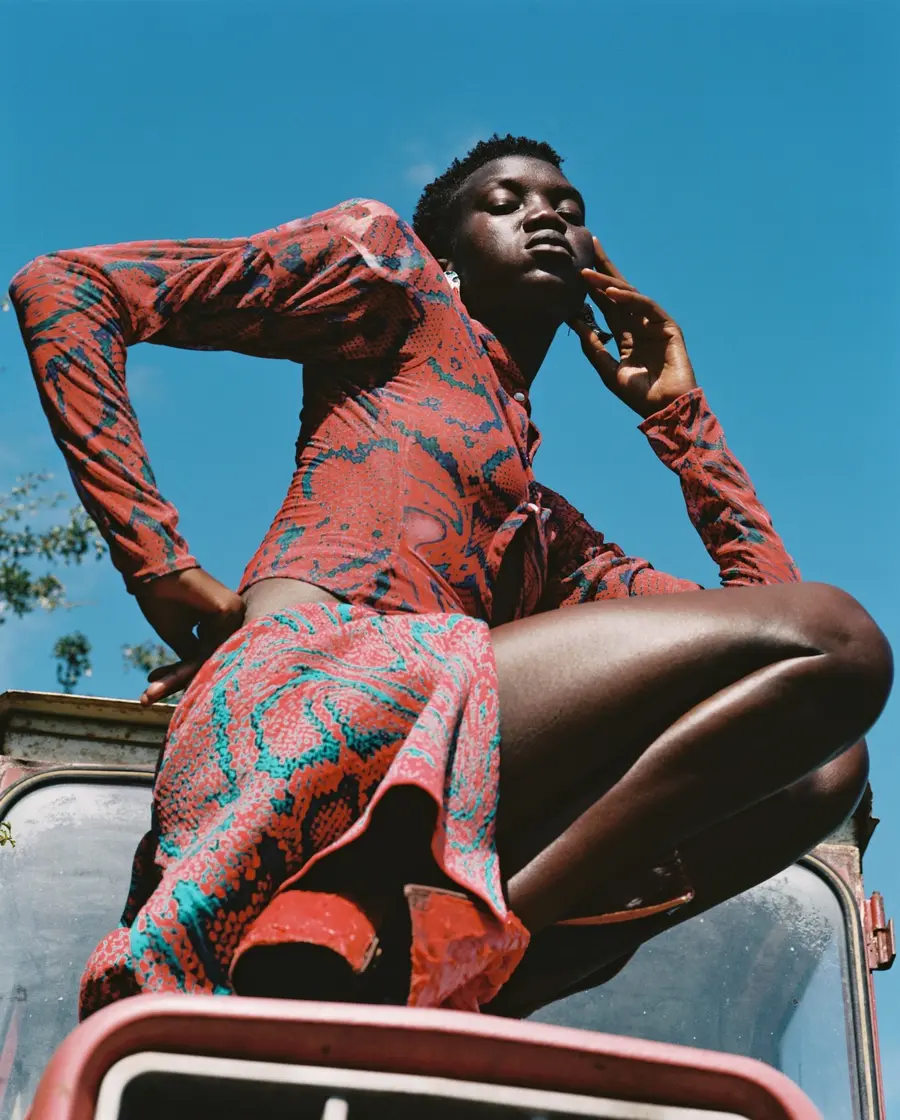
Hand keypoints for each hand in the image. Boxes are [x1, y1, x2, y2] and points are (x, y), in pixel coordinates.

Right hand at [134, 567, 244, 705]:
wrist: (152, 569)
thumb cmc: (163, 597)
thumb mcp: (180, 634)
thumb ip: (193, 655)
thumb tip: (198, 681)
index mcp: (225, 620)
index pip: (207, 655)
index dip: (180, 675)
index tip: (152, 689)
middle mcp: (235, 616)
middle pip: (209, 659)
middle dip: (177, 681)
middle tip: (147, 696)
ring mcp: (234, 613)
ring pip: (208, 658)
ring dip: (176, 677)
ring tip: (149, 691)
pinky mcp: (227, 611)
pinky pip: (207, 650)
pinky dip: (183, 667)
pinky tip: (159, 681)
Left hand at [571, 237, 696, 418]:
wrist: (664, 410)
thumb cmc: (638, 395)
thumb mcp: (607, 369)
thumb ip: (593, 345)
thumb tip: (573, 319)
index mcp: (626, 335)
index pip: (606, 305)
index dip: (592, 287)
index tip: (576, 270)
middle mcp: (639, 325)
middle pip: (618, 291)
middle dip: (604, 269)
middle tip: (590, 244)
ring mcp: (654, 323)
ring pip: (629, 295)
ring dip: (608, 282)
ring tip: (587, 273)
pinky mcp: (668, 326)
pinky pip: (646, 306)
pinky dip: (629, 298)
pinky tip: (612, 292)